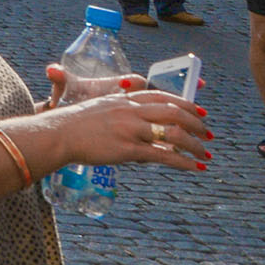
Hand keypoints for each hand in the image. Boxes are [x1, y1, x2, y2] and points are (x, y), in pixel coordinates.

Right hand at [41, 83, 209, 171]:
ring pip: (173, 134)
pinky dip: (183, 162)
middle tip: (209, 133)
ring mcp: (131, 129)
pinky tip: (194, 167)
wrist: (56, 134)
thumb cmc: (73, 124)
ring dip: (195, 144)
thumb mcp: (99, 109)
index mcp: (125, 99)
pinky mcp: (128, 149)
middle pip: (174, 112)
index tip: (199, 111)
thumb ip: (121, 114)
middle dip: (196, 123)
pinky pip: (163, 156)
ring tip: (205, 154)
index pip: (163, 97)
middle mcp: (131, 111)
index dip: (185, 104)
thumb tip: (135, 127)